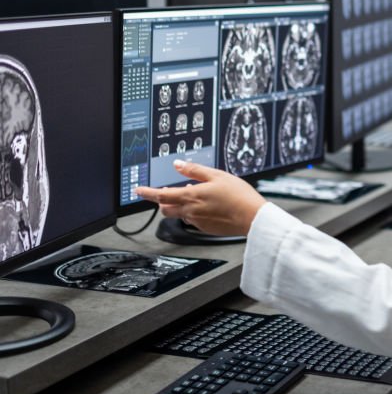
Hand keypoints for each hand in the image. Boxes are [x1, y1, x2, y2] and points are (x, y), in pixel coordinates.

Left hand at [134, 160, 266, 236]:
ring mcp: (198, 222)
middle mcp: (190, 212)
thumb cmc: (239, 196)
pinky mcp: (206, 229)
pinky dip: (194, 212)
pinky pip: (193, 220)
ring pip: (180, 214)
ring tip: (196, 196)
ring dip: (181, 206)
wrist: (253, 218)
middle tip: (167, 193)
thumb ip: (195, 170)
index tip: (137, 190)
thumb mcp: (217, 175)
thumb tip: (179, 165)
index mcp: (190, 197)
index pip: (160, 196)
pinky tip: (208, 206)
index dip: (146, 192)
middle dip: (163, 201)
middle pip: (165, 209)